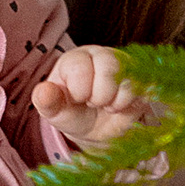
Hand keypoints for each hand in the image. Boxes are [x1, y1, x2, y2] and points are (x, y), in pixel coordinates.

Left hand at [33, 45, 149, 148]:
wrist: (96, 130)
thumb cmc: (73, 114)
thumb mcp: (56, 112)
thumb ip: (47, 101)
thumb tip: (43, 92)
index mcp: (75, 58)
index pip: (80, 65)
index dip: (79, 89)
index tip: (77, 99)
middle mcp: (101, 55)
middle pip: (108, 66)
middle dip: (99, 96)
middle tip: (92, 103)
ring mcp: (124, 65)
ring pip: (127, 76)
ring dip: (114, 101)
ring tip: (105, 106)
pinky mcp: (140, 78)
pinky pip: (142, 87)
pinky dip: (128, 103)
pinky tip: (118, 107)